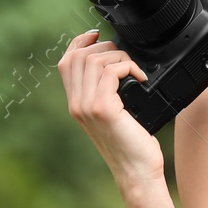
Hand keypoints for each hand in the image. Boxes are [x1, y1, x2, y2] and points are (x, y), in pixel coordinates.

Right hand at [59, 30, 164, 190]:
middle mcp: (76, 104)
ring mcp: (87, 106)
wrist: (137, 173)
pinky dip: (129, 67)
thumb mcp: (113, 115)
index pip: (67, 61)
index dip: (80, 42)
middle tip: (126, 59)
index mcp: (76, 104)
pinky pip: (111, 71)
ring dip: (120, 57)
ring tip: (134, 70)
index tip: (97, 35)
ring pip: (96, 59)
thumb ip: (106, 93)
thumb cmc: (131, 146)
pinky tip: (140, 78)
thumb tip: (115, 64)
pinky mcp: (103, 108)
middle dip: (106, 47)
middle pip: (80, 55)